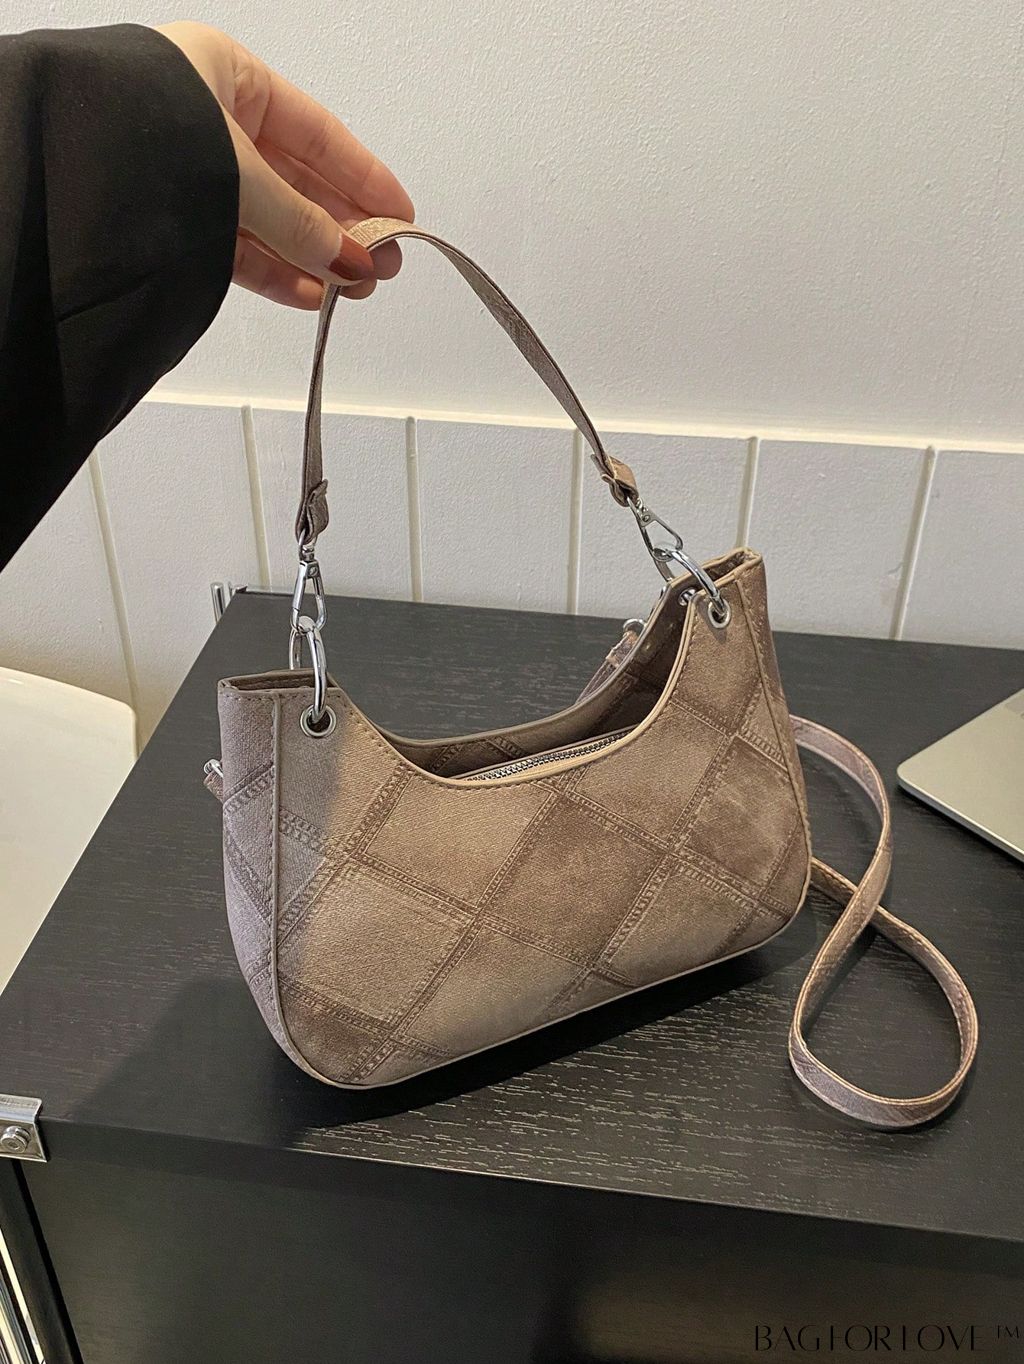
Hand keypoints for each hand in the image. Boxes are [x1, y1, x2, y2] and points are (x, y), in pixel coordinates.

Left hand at [155, 21, 413, 308]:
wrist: (63, 181)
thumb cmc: (141, 143)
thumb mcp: (243, 179)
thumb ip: (303, 224)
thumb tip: (354, 263)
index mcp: (223, 75)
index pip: (316, 131)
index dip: (364, 178)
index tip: (400, 218)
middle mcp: (206, 119)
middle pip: (295, 178)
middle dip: (340, 227)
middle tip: (382, 264)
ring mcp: (187, 171)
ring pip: (267, 218)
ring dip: (311, 256)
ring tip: (352, 287)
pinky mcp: (171, 220)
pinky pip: (235, 245)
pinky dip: (274, 271)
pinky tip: (309, 293)